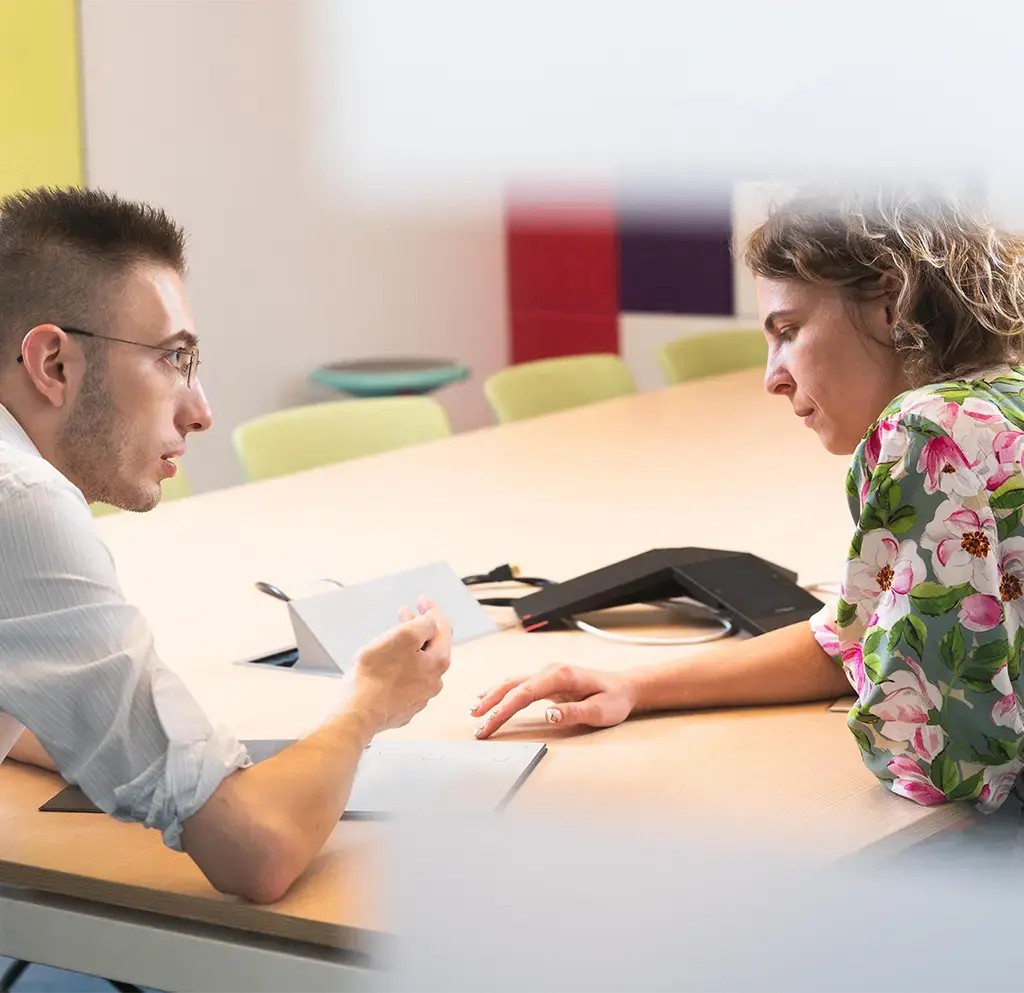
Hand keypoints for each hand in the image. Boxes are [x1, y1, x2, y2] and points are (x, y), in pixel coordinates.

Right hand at [345, 596, 452, 731]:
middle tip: (405, 613)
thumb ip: (424, 624)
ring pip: (418, 663)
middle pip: (431, 646)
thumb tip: (430, 622)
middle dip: (418, 626)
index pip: (443, 628)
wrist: (358, 711)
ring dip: (409, 646)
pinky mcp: (403, 706)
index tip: (421, 600)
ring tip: (392, 636)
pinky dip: (399, 665)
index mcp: (438, 662)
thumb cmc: (377, 675)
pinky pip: (405, 679)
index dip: (432, 610)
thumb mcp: (403, 636)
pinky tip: (386, 661)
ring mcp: (419, 696)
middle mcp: (433, 681)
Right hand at [470, 664, 637, 738]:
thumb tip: (548, 715)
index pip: (525, 693)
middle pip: (513, 686)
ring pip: (512, 682)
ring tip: (475, 712)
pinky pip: (519, 684)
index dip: (504, 709)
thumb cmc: (614, 700)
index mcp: (561, 676)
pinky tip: (489, 697)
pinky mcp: (546, 680)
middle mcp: (550, 671)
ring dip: (493, 696)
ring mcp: (547, 673)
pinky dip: (501, 692)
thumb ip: (573, 712)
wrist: (624, 687)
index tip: (489, 723)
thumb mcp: (600, 711)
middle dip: (492, 705)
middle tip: (476, 724)